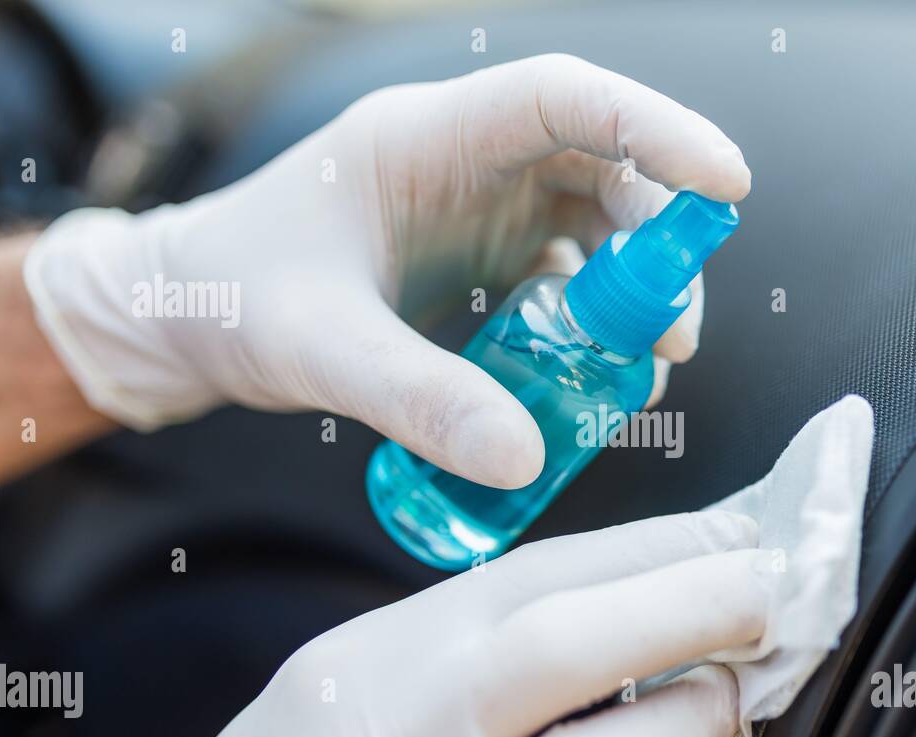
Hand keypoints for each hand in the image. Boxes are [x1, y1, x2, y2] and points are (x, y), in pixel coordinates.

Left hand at [23, 54, 750, 487]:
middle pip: (602, 166)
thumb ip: (419, 399)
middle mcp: (465, 160)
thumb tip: (526, 458)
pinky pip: (569, 269)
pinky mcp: (483, 253)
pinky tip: (601, 369)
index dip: (654, 127)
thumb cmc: (235, 299)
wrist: (189, 313)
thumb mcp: (320, 348)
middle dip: (657, 241)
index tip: (725, 185)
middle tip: (672, 332)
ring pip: (597, 220)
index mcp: (423, 140)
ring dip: (636, 285)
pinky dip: (598, 316)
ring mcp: (478, 205)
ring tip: (648, 363)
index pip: (561, 98)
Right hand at [116, 510, 772, 736]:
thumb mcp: (368, 659)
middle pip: (577, 649)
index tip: (732, 532)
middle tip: (766, 593)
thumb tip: (625, 602)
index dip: (658, 546)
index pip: (541, 575)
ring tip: (723, 698)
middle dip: (694, 608)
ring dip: (692, 729)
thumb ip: (483, 631)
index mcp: (393, 658)